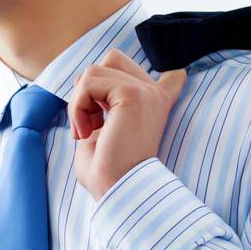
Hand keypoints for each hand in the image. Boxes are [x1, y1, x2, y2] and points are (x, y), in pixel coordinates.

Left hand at [69, 49, 187, 199]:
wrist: (115, 191)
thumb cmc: (105, 172)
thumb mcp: (102, 131)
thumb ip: (99, 104)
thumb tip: (85, 80)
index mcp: (153, 106)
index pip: (167, 76)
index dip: (156, 76)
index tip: (173, 81)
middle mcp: (155, 95)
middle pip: (112, 58)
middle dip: (87, 86)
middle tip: (88, 122)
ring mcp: (146, 92)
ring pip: (94, 70)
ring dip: (78, 102)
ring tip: (86, 131)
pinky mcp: (132, 94)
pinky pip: (88, 83)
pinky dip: (77, 107)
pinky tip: (86, 132)